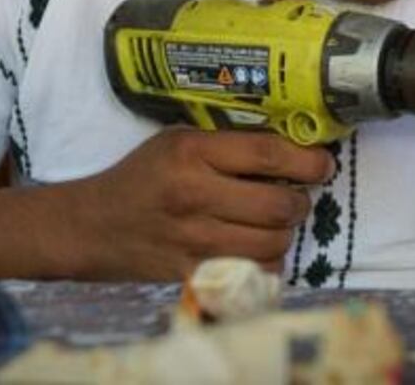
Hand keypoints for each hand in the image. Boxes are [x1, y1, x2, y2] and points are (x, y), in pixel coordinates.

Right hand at [76, 128, 333, 279]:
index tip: (323, 165)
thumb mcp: (181, 141)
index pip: (269, 154)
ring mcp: (192, 239)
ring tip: (275, 222)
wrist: (91, 226)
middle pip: (278, 205)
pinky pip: (253, 272)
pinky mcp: (191, 273)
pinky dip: (266, 261)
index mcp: (192, 152)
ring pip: (273, 243)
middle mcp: (194, 195)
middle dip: (300, 202)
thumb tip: (295, 146)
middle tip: (296, 197)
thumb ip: (231, 143)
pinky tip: (256, 247)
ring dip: (285, 233)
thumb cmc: (144, 176)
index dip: (308, 161)